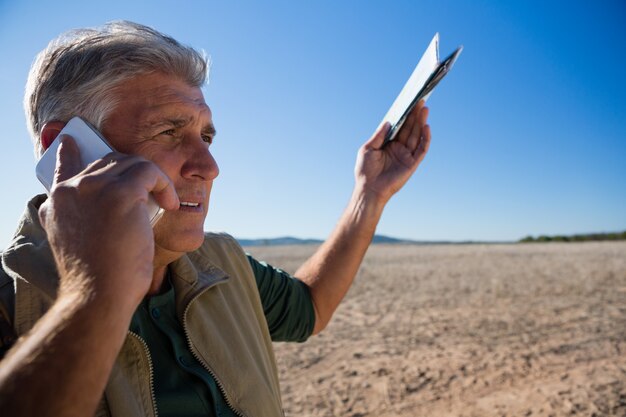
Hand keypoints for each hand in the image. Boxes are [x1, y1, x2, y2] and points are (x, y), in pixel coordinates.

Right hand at [38, 135, 178, 309]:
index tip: (72, 142)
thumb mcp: (79, 243)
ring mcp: (93, 188)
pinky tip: (170, 204)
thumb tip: (108, 207)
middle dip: (135, 174)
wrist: (100, 296)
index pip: (63, 165)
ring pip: (131, 162)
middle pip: (109, 161)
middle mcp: (71, 190)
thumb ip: (82, 219)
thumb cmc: (99, 277)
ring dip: (154, 180)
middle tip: (153, 194)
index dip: (69, 153)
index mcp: (57, 202)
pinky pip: (149, 172)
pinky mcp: (119, 193)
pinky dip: (164, 184)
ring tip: (165, 203)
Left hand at [354, 100, 430, 203]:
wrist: (369, 189)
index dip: (403, 116)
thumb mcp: (368, 148)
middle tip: (420, 101)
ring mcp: (406, 156)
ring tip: (424, 109)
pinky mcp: (412, 164)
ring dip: (421, 122)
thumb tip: (388, 122)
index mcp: (387, 144)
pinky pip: (421, 149)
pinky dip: (425, 138)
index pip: (398, 127)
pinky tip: (426, 127)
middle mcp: (398, 148)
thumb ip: (379, 135)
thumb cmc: (365, 170)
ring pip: (416, 136)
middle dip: (414, 115)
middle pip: (409, 129)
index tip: (407, 103)